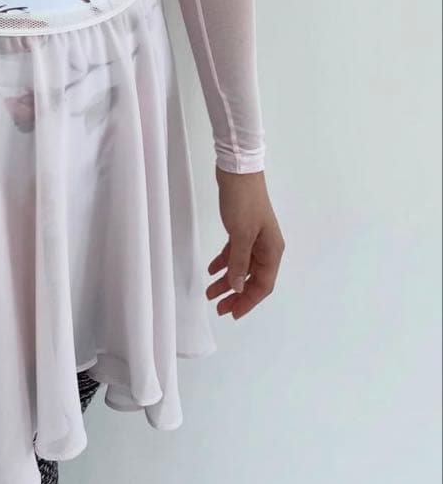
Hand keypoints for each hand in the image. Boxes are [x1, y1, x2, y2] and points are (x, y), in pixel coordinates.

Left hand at [207, 168, 284, 319]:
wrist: (237, 170)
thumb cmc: (243, 201)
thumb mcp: (241, 234)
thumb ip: (239, 262)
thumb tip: (238, 287)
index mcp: (272, 250)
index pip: (262, 284)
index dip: (248, 301)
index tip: (233, 313)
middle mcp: (266, 247)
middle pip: (252, 278)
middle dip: (236, 295)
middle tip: (218, 307)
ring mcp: (254, 238)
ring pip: (241, 267)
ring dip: (227, 280)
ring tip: (210, 292)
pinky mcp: (242, 229)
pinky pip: (234, 252)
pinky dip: (224, 262)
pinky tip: (212, 270)